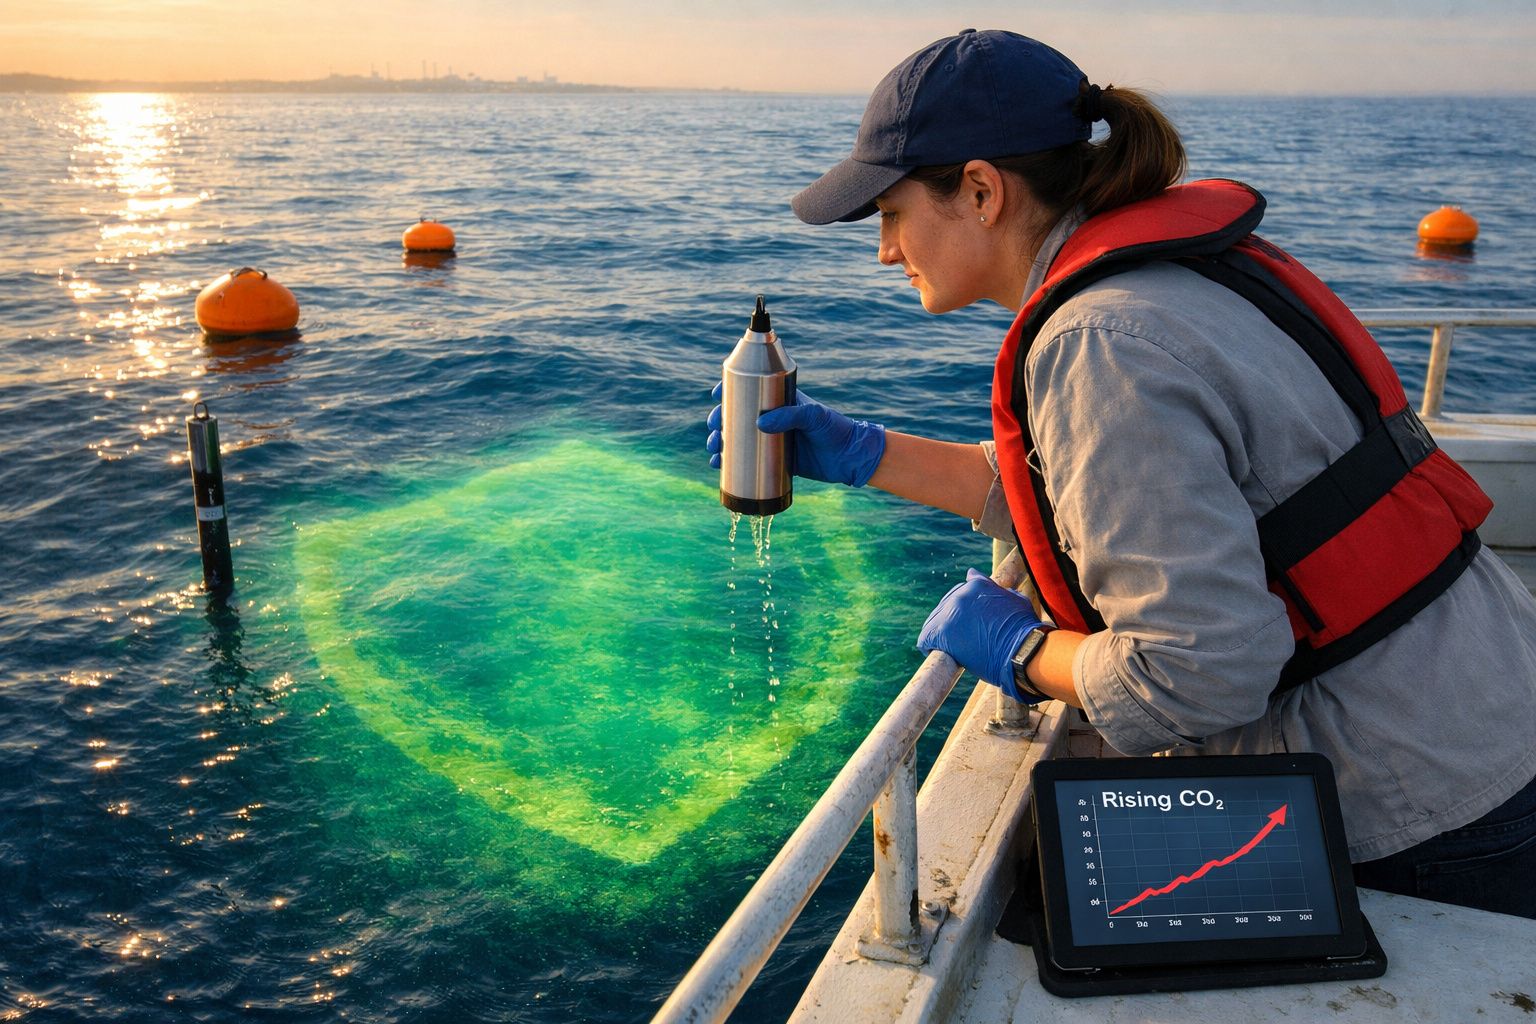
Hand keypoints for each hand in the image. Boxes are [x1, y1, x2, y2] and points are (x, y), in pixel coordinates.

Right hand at [707, 383, 885, 486]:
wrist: (849, 458)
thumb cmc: (835, 428)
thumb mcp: (814, 416)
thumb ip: (790, 416)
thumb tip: (760, 423)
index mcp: (778, 399)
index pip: (748, 389)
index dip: (729, 390)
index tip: (717, 395)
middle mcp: (770, 417)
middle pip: (735, 415)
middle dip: (718, 421)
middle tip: (716, 429)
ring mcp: (769, 439)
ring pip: (736, 438)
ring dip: (719, 442)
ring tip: (715, 450)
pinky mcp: (772, 460)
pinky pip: (745, 460)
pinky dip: (729, 463)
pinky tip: (718, 466)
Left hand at [917, 568, 1046, 701]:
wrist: (1024, 651)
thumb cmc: (1025, 629)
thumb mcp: (1014, 599)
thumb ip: (992, 587)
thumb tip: (971, 573)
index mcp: (977, 585)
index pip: (959, 594)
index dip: (962, 611)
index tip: (967, 624)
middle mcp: (961, 594)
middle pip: (945, 607)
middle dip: (951, 621)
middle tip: (961, 639)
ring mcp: (951, 612)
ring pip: (934, 621)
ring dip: (941, 633)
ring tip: (951, 648)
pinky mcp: (942, 632)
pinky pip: (925, 638)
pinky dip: (929, 646)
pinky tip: (939, 654)